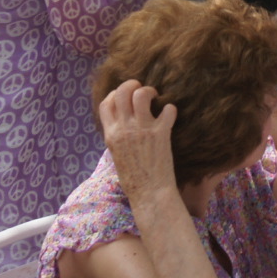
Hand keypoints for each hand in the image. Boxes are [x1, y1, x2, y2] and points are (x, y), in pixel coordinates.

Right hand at [99, 80, 178, 200]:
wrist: (149, 193)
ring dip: (150, 92)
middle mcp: (124, 129)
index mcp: (111, 134)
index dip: (115, 94)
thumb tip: (123, 122)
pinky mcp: (160, 133)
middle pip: (122, 92)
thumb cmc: (134, 178)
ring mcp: (142, 129)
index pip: (106, 103)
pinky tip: (170, 114)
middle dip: (131, 84)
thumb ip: (118, 136)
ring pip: (141, 94)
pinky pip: (167, 110)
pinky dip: (170, 109)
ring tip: (156, 97)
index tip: (123, 96)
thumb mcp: (117, 154)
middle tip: (141, 88)